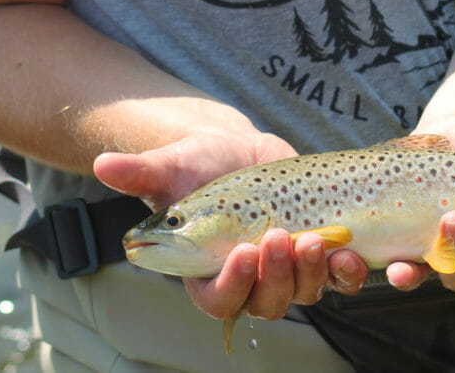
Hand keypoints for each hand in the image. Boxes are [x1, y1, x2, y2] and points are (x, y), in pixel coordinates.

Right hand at [93, 131, 369, 320]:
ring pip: (303, 292)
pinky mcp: (316, 252)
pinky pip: (336, 276)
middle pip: (265, 302)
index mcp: (204, 274)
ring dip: (312, 272)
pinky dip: (346, 270)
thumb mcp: (170, 164)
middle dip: (277, 276)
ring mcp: (285, 270)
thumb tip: (104, 164)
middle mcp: (247, 281)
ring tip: (316, 237)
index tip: (243, 251)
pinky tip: (349, 249)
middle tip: (283, 237)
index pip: (217, 300)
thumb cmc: (196, 164)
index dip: (232, 284)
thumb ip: (141, 172)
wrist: (236, 152)